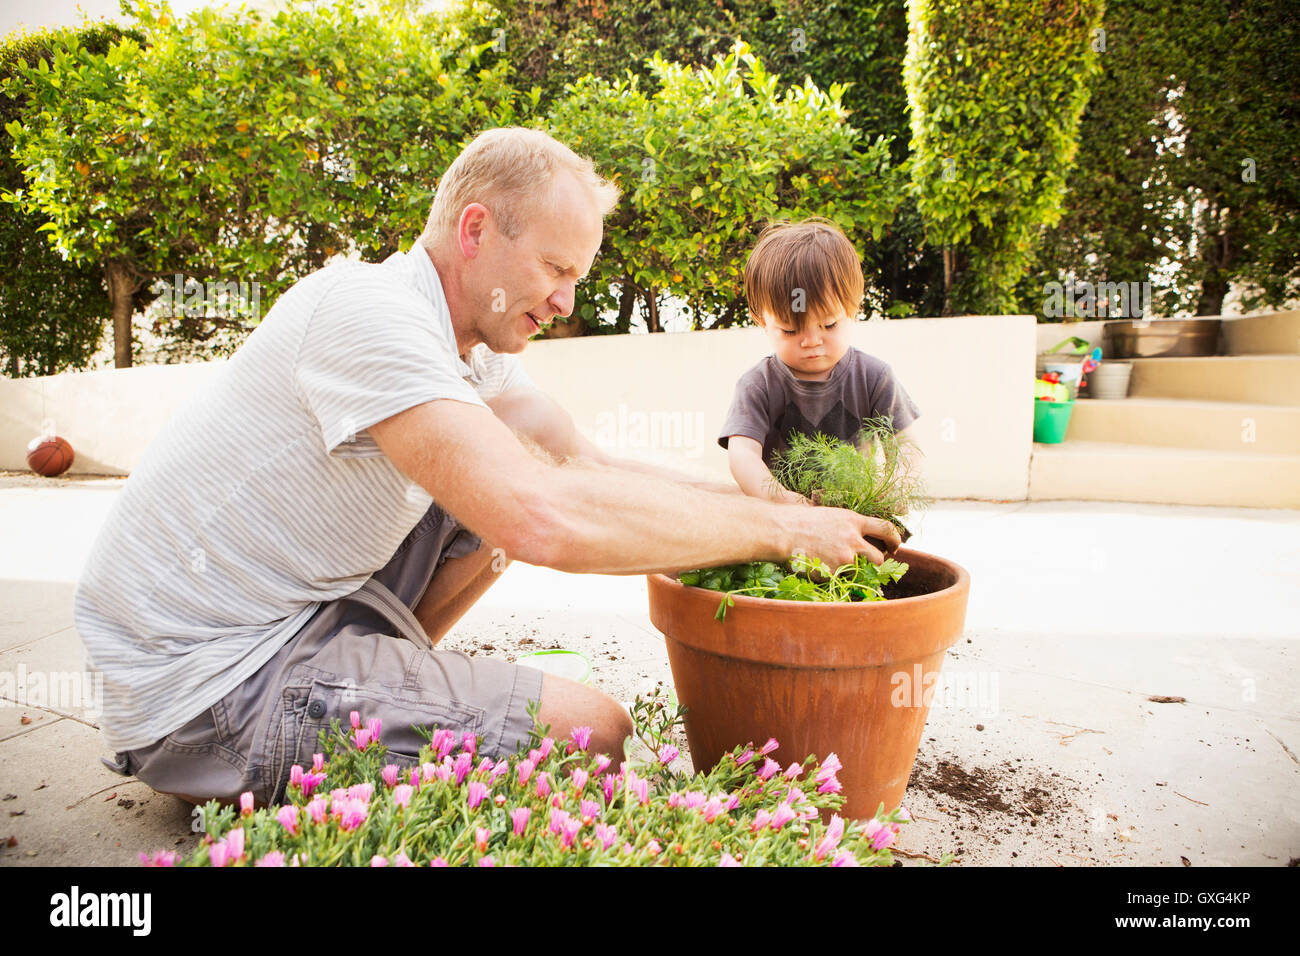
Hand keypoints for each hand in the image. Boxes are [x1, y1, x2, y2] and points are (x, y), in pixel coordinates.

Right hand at [780, 505, 901, 567]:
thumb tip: (856, 536)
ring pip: (858, 571)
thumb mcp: (829, 515)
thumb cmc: (798, 519)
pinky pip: (837, 578)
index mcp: (853, 520)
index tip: (895, 546)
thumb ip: (846, 525)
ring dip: (851, 571)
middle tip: (870, 564)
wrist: (780, 531)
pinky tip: (816, 566)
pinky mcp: (832, 572)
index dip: (895, 538)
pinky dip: (830, 575)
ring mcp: (843, 558)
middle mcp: (853, 539)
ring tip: (834, 564)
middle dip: (876, 562)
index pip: (886, 528)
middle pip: (878, 557)